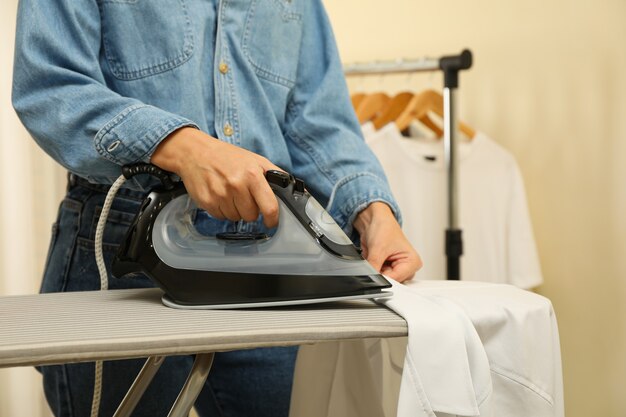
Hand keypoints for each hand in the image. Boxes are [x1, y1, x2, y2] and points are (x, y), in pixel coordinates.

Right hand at [150, 127, 280, 226]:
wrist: (195, 152)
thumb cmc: (227, 156)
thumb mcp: (255, 159)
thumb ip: (276, 175)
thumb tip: (295, 190)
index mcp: (252, 175)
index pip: (269, 207)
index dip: (272, 219)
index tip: (271, 222)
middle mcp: (236, 185)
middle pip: (251, 216)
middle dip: (250, 210)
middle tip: (244, 196)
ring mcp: (220, 195)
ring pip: (236, 218)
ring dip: (235, 210)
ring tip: (229, 193)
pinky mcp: (206, 201)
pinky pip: (221, 217)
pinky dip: (222, 210)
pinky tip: (219, 195)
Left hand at [353, 202, 421, 281]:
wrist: (374, 220)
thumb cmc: (384, 227)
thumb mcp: (378, 249)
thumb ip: (373, 267)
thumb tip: (370, 278)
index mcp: (413, 262)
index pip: (397, 279)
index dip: (383, 277)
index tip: (375, 273)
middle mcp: (407, 267)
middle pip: (391, 280)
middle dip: (379, 272)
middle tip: (375, 259)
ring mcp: (398, 268)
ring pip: (383, 278)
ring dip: (375, 269)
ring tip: (375, 255)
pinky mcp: (388, 268)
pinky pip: (378, 274)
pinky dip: (373, 268)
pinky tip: (374, 257)